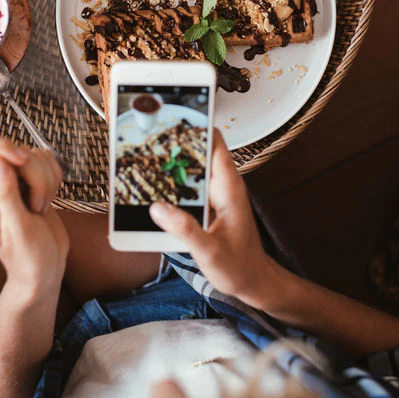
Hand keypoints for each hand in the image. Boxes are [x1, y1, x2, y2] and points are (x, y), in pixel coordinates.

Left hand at [0, 137, 69, 302]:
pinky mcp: (32, 179)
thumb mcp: (17, 229)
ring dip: (46, 179)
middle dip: (33, 171)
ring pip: (32, 154)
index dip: (0, 146)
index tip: (23, 160)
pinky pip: (46, 160)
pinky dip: (54, 177)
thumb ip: (5, 194)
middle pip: (11, 148)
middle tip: (37, 204)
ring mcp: (13, 179)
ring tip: (40, 208)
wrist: (45, 269)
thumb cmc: (27, 257)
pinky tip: (48, 199)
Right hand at [149, 130, 274, 304]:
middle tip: (148, 135)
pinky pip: (189, 185)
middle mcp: (222, 186)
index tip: (175, 115)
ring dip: (171, 163)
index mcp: (229, 188)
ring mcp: (215, 195)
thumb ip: (185, 229)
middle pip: (199, 151)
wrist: (254, 282)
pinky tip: (154, 188)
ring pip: (192, 168)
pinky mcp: (208, 205)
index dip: (197, 126)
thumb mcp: (210, 252)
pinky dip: (172, 182)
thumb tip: (158, 208)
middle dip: (176, 142)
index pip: (215, 143)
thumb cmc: (240, 267)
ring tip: (144, 157)